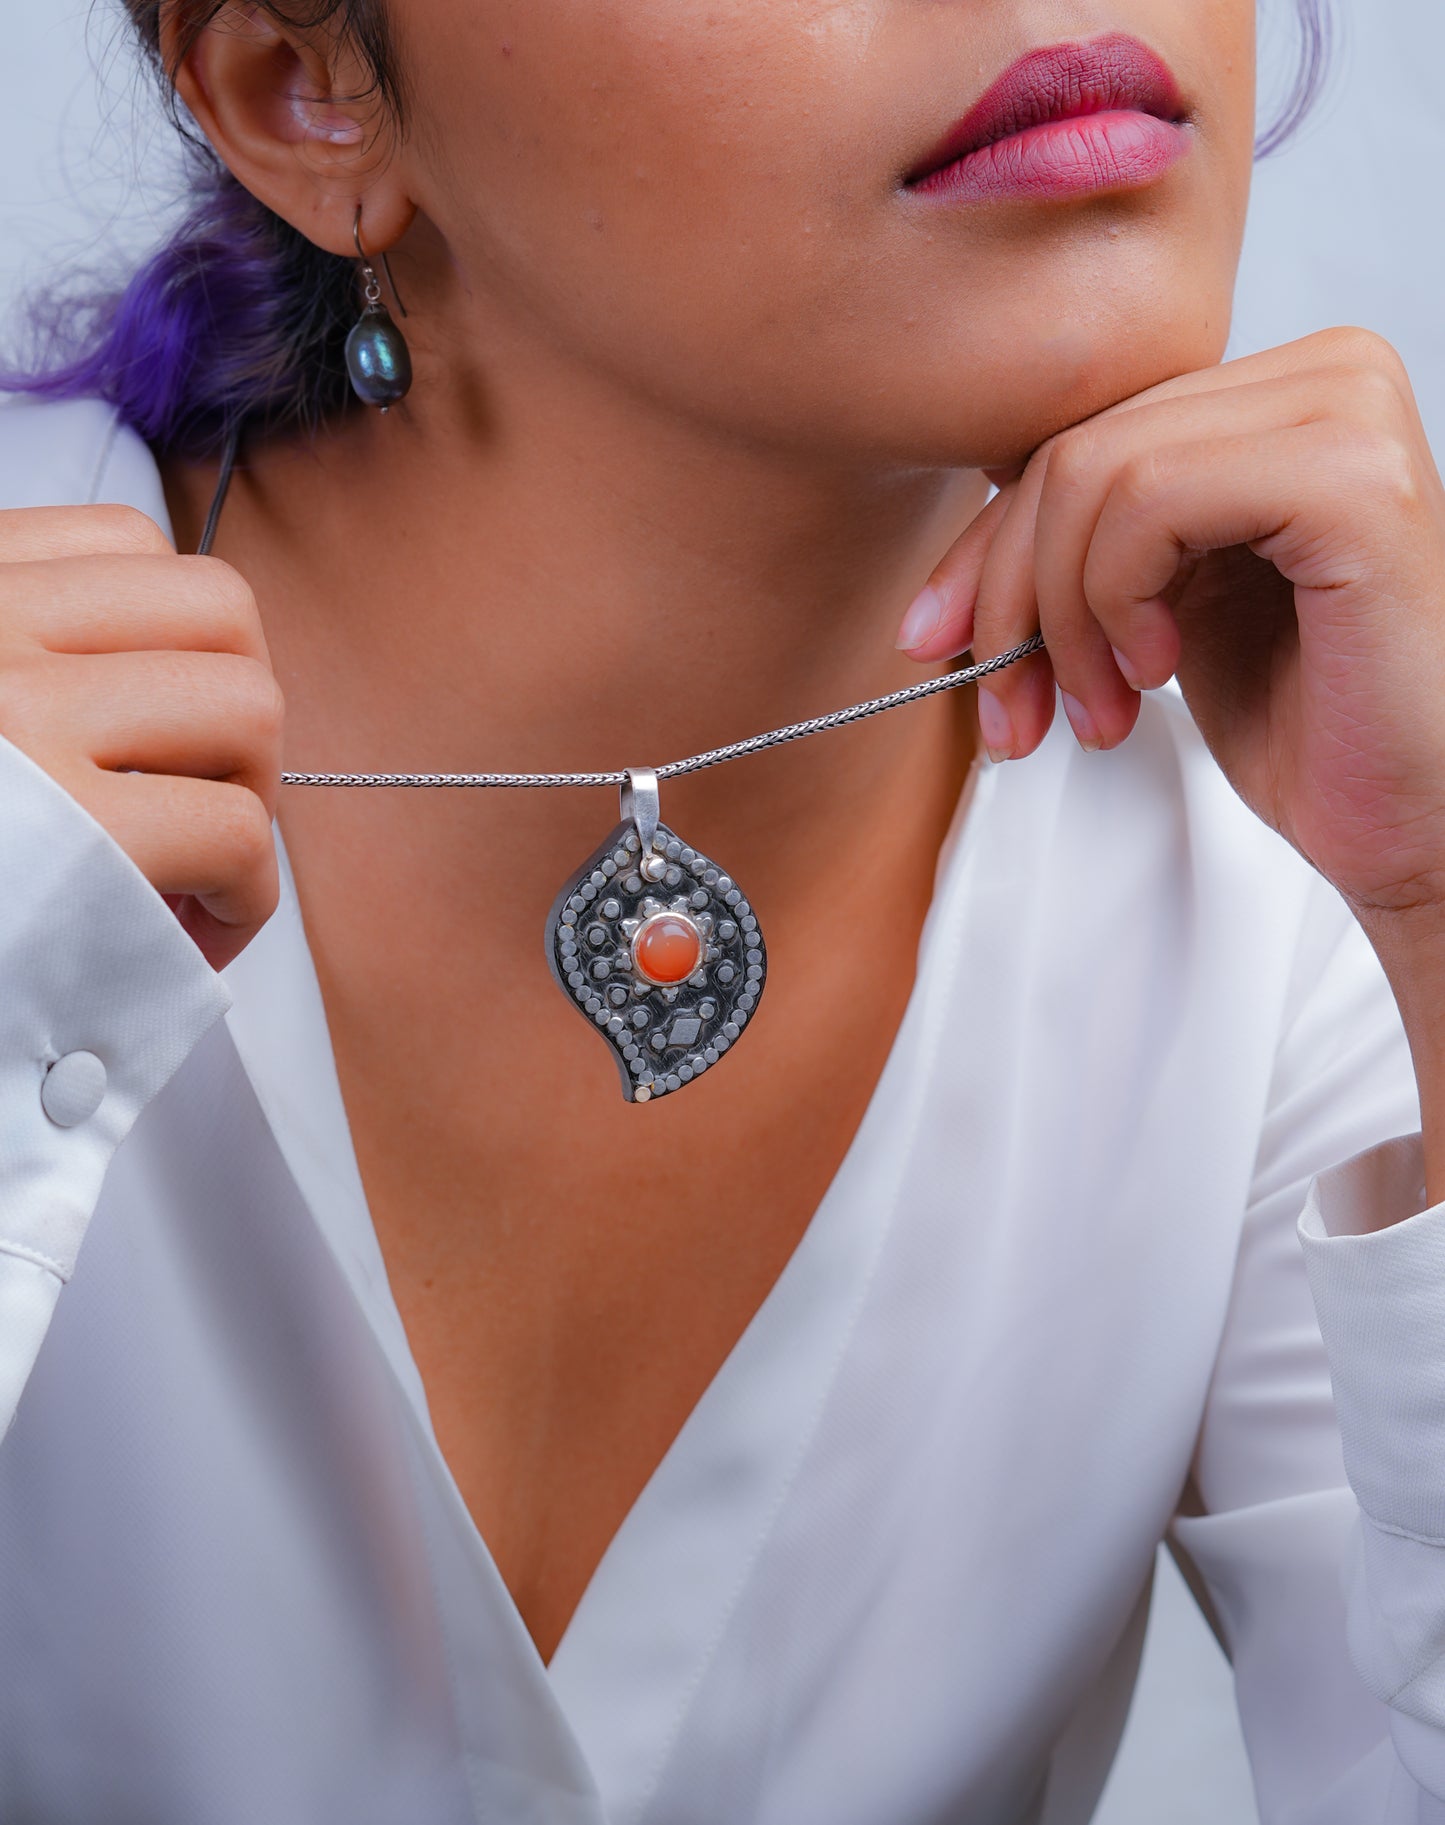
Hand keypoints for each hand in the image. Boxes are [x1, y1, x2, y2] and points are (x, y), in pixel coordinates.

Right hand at [0, 504, 282, 970]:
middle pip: (216, 610)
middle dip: (236, 713)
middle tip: (196, 802)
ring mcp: (23, 722)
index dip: (178, 642)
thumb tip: (131, 698)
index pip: (124, 545)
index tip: (162, 731)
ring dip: (248, 798)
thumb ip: (14, 673)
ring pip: (246, 709)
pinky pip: (235, 831)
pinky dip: (245, 898)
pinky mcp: (74, 835)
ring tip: (191, 875)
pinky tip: (188, 938)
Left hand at [897, 328, 1444, 935]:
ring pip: (1094, 473)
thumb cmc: (1308, 726)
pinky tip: (1158, 671)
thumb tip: (950, 567)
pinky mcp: (1351, 479)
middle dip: (1009, 596)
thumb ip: (1083, 549)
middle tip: (1017, 711)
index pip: (1079, 433)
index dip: (986, 545)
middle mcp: (1321, 376)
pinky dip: (1115, 599)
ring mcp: (1346, 412)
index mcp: (1274, 396)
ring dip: (1063, 618)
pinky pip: (1150, 500)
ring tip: (1101, 710)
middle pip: (1074, 449)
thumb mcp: (1156, 615)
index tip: (938, 643)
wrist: (1411, 822)